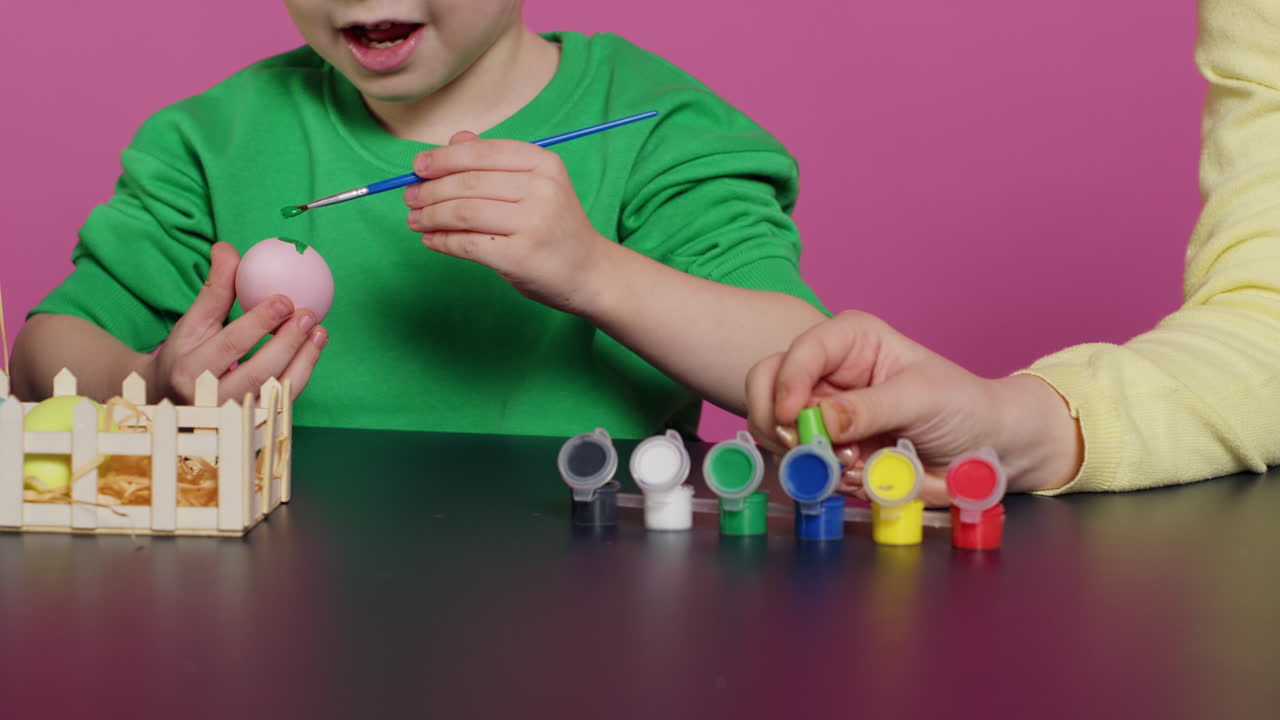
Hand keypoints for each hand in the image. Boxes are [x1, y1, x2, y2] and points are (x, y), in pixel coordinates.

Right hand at [139, 242, 327, 404]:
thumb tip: (227, 248)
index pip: (229, 346)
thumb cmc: (183, 357)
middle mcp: (211, 400)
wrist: (170, 403)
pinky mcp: (254, 425)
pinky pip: (285, 401)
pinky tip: (314, 348)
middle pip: (257, 373)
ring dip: (304, 359)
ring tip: (320, 331)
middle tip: (309, 315)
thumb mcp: (191, 324)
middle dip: (287, 343)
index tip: (284, 299)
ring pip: (277, 391)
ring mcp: (235, 418)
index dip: (259, 323)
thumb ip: (213, 289)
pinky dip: (303, 373)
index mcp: (189, 371)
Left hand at [404, 131, 609, 312]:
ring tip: (415, 220)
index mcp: (544, 164)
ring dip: (430, 216)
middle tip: (410, 196)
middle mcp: (542, 189)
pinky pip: (467, 244)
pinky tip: (431, 240)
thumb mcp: (534, 185)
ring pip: (463, 212)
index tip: (417, 167)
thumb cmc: (554, 226)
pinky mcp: (520, 256)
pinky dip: (442, 241)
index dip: (443, 158)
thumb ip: (494, 162)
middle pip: (468, 183)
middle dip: (430, 189)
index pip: (482, 152)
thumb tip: (452, 141)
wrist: (589, 271)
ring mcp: (533, 223)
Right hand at [745, 310, 1079, 504]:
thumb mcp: (919, 400)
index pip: (800, 351)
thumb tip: (817, 421)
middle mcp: (828, 372)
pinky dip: (822, 476)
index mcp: (850, 340)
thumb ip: (867, 409)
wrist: (987, 450)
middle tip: (809, 449)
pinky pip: (801, 464)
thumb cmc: (962, 406)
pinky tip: (860, 475)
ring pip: (776, 431)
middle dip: (781, 422)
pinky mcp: (828, 448)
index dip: (788, 383)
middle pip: (767, 386)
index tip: (791, 418)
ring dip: (806, 455)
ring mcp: (823, 412)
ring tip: (853, 464)